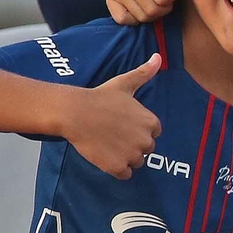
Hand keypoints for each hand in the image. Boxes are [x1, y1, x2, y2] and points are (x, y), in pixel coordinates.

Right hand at [63, 54, 163, 177]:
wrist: (74, 112)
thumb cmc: (99, 97)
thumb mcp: (124, 83)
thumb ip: (144, 73)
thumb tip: (159, 57)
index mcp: (151, 123)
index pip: (153, 133)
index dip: (138, 130)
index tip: (123, 124)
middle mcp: (146, 140)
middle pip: (146, 149)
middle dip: (132, 144)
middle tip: (113, 134)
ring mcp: (133, 155)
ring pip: (136, 162)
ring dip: (125, 157)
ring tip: (108, 144)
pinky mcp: (119, 167)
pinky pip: (125, 174)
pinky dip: (116, 169)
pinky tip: (105, 155)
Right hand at [106, 0, 190, 24]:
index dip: (170, 0)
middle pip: (153, 10)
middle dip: (161, 9)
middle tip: (160, 0)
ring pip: (141, 17)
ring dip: (150, 15)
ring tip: (150, 2)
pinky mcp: (110, 0)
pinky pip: (125, 20)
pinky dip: (134, 19)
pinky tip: (138, 8)